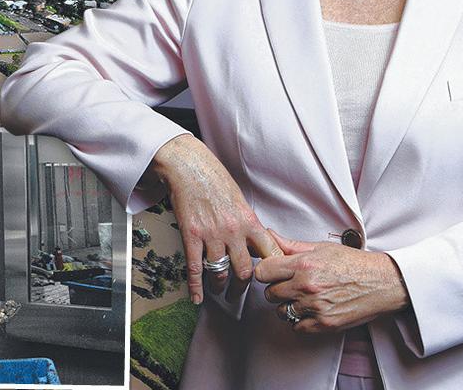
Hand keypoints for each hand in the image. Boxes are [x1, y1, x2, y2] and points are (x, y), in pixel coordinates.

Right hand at [149, 134, 281, 303]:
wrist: (188, 166)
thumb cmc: (214, 179)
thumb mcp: (240, 200)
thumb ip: (247, 224)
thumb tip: (254, 242)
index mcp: (249, 221)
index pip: (270, 255)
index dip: (273, 272)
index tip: (271, 281)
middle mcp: (233, 231)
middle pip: (245, 271)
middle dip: (242, 288)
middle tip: (239, 294)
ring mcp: (211, 234)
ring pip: (220, 272)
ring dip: (220, 287)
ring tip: (219, 291)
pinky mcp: (192, 235)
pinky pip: (195, 267)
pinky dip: (195, 286)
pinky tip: (196, 296)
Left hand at [255, 231, 409, 334]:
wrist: (383, 282)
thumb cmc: (354, 264)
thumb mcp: (321, 248)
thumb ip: (291, 245)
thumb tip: (269, 235)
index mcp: (304, 265)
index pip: (263, 272)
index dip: (266, 272)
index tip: (273, 272)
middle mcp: (307, 286)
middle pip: (270, 293)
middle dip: (277, 288)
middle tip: (290, 284)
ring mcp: (315, 307)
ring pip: (281, 311)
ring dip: (288, 306)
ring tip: (302, 298)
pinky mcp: (325, 324)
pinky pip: (297, 327)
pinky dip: (300, 320)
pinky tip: (310, 310)